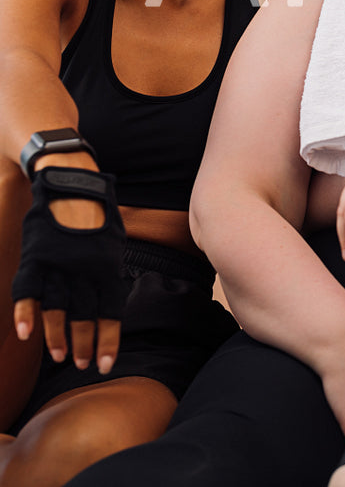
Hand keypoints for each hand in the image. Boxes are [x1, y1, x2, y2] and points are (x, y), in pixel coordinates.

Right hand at [11, 167, 126, 371]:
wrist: (70, 182)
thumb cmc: (96, 216)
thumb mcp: (113, 244)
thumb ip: (109, 273)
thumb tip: (108, 302)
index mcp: (107, 267)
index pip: (110, 311)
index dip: (108, 339)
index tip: (105, 365)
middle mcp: (84, 269)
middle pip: (85, 314)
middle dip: (84, 344)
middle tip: (81, 366)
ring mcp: (59, 264)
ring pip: (57, 308)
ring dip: (57, 335)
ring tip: (58, 358)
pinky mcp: (35, 256)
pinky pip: (28, 289)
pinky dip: (25, 312)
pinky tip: (25, 333)